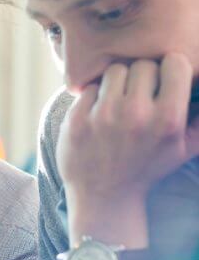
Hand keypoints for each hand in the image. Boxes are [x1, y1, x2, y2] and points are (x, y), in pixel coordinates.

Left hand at [57, 54, 198, 244]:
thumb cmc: (146, 168)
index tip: (165, 81)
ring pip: (115, 70)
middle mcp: (136, 115)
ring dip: (118, 83)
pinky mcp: (77, 119)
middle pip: (143, 65)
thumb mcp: (184, 149)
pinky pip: (90, 87)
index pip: (174, 63)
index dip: (171, 70)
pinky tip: (98, 114)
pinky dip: (94, 97)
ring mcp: (103, 116)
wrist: (103, 197)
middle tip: (139, 96)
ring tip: (119, 103)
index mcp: (168, 120)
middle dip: (143, 77)